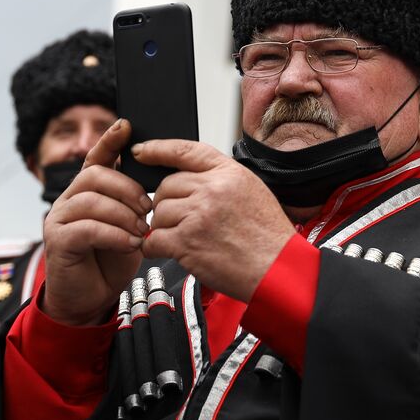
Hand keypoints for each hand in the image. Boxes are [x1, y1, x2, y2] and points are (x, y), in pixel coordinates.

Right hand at [40, 119, 149, 325]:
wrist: (89, 299)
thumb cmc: (110, 262)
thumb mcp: (129, 227)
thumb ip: (134, 204)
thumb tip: (158, 181)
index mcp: (86, 192)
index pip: (96, 158)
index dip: (110, 140)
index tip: (126, 125)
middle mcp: (68, 200)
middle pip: (95, 175)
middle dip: (127, 187)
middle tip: (148, 207)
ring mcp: (59, 219)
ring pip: (91, 200)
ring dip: (122, 213)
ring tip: (140, 230)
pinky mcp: (57, 240)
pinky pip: (86, 227)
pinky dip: (113, 234)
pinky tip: (129, 244)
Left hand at [134, 139, 295, 301]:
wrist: (278, 270)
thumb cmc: (268, 238)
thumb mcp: (252, 193)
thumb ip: (220, 182)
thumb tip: (189, 181)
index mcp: (229, 173)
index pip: (185, 150)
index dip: (158, 149)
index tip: (141, 151)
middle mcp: (212, 189)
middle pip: (166, 186)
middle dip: (167, 204)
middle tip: (179, 222)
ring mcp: (198, 214)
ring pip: (159, 213)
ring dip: (163, 228)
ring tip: (183, 241)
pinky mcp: (186, 241)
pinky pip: (154, 239)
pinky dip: (154, 248)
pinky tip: (166, 252)